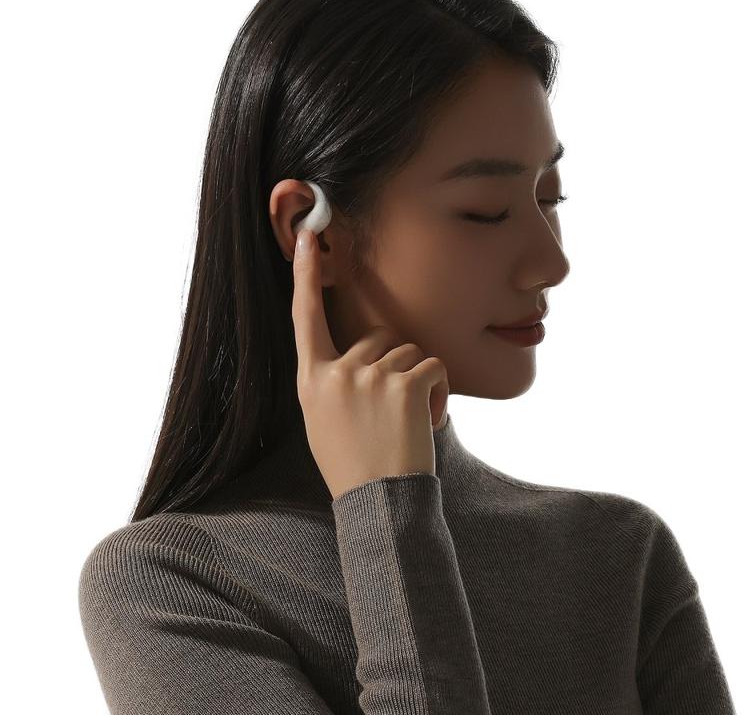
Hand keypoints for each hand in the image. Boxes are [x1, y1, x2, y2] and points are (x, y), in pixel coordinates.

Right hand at [291, 228, 448, 500]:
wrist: (379, 506)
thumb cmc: (356, 465)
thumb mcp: (325, 421)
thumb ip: (336, 381)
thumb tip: (363, 354)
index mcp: (312, 380)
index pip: (305, 317)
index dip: (305, 276)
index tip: (307, 238)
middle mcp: (336, 372)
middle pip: (380, 337)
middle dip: (395, 365)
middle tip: (394, 410)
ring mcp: (369, 376)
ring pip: (410, 352)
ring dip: (418, 382)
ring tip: (408, 424)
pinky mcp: (404, 383)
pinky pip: (433, 366)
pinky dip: (439, 392)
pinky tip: (426, 424)